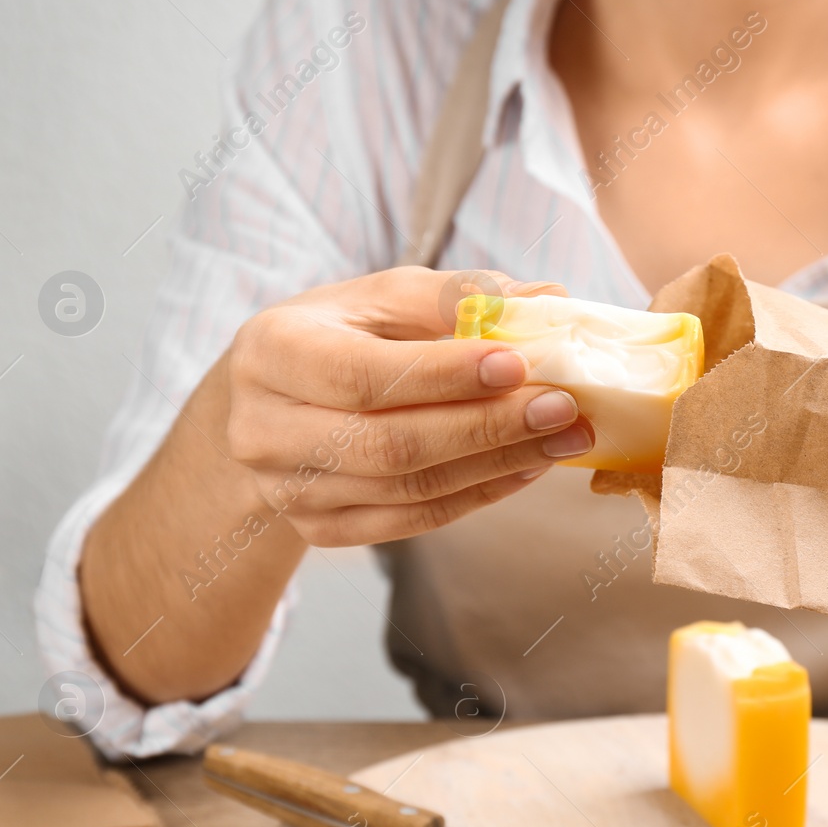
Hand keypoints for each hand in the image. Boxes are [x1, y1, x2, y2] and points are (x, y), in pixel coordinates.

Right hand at [225, 266, 593, 546]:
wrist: (264, 408)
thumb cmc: (333, 338)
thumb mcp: (378, 299)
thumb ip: (456, 296)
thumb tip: (547, 299)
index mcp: (272, 353)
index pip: (363, 376)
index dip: (443, 376)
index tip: (518, 364)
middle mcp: (265, 431)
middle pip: (390, 444)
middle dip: (487, 428)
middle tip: (562, 409)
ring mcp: (291, 492)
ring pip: (410, 489)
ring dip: (497, 464)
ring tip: (562, 437)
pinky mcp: (320, 530)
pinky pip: (414, 520)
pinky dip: (480, 494)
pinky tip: (528, 465)